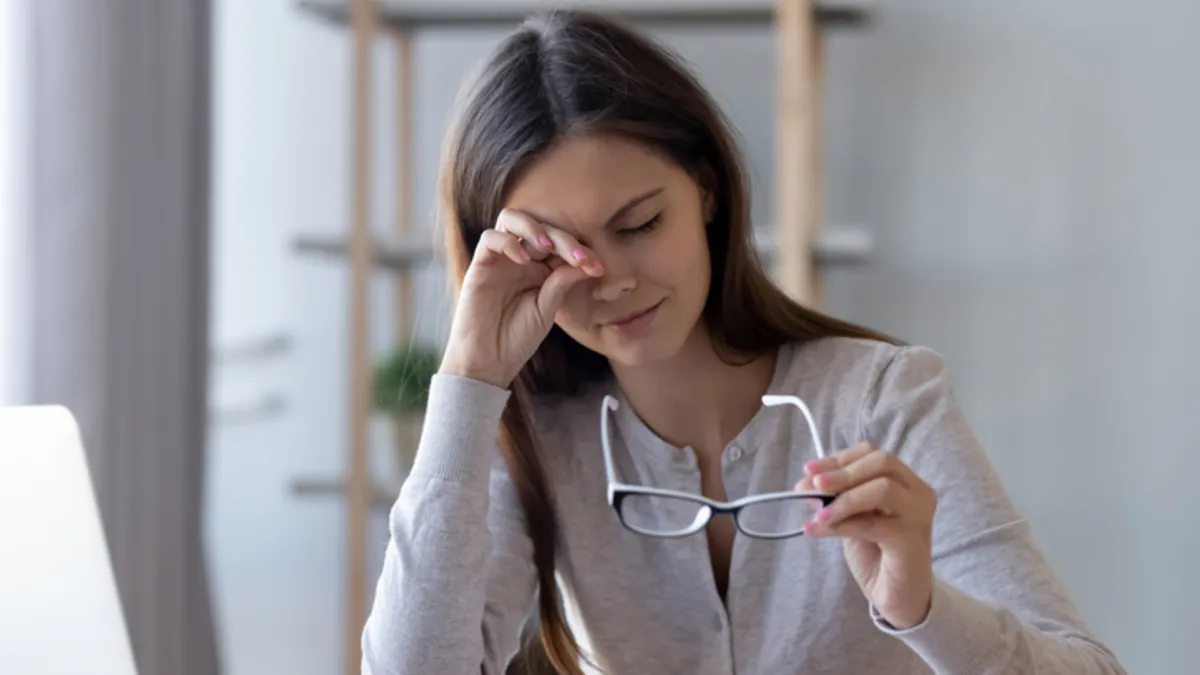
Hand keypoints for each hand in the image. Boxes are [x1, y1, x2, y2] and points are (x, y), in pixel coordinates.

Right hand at [440, 209, 603, 388]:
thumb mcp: (547, 310)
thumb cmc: (517, 338)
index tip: (598, 268)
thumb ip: (560, 283)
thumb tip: (583, 262)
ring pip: (512, 220)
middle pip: (541, 229)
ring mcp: (500, 259)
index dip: (580, 251)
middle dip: (564, 240)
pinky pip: (490, 238)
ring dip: (534, 228)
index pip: (561, 245)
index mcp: (540, 269)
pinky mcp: (480, 265)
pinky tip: (524, 260)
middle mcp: (521, 258)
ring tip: (548, 248)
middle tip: (580, 258)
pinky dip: (508, 242)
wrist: (489, 362)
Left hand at [795, 443, 937, 628]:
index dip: (839, 459)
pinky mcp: (911, 541)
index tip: (809, 470)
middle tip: (813, 485)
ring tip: (817, 513)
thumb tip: (804, 483)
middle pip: (882, 462)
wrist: (897, 597)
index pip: (873, 454)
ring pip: (882, 488)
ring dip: (843, 498)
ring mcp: (918, 516)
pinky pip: (872, 524)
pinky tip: (816, 529)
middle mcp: (918, 493)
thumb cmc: (877, 554)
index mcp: (906, 482)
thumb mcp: (852, 517)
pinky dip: (840, 525)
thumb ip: (835, 498)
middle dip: (842, 471)